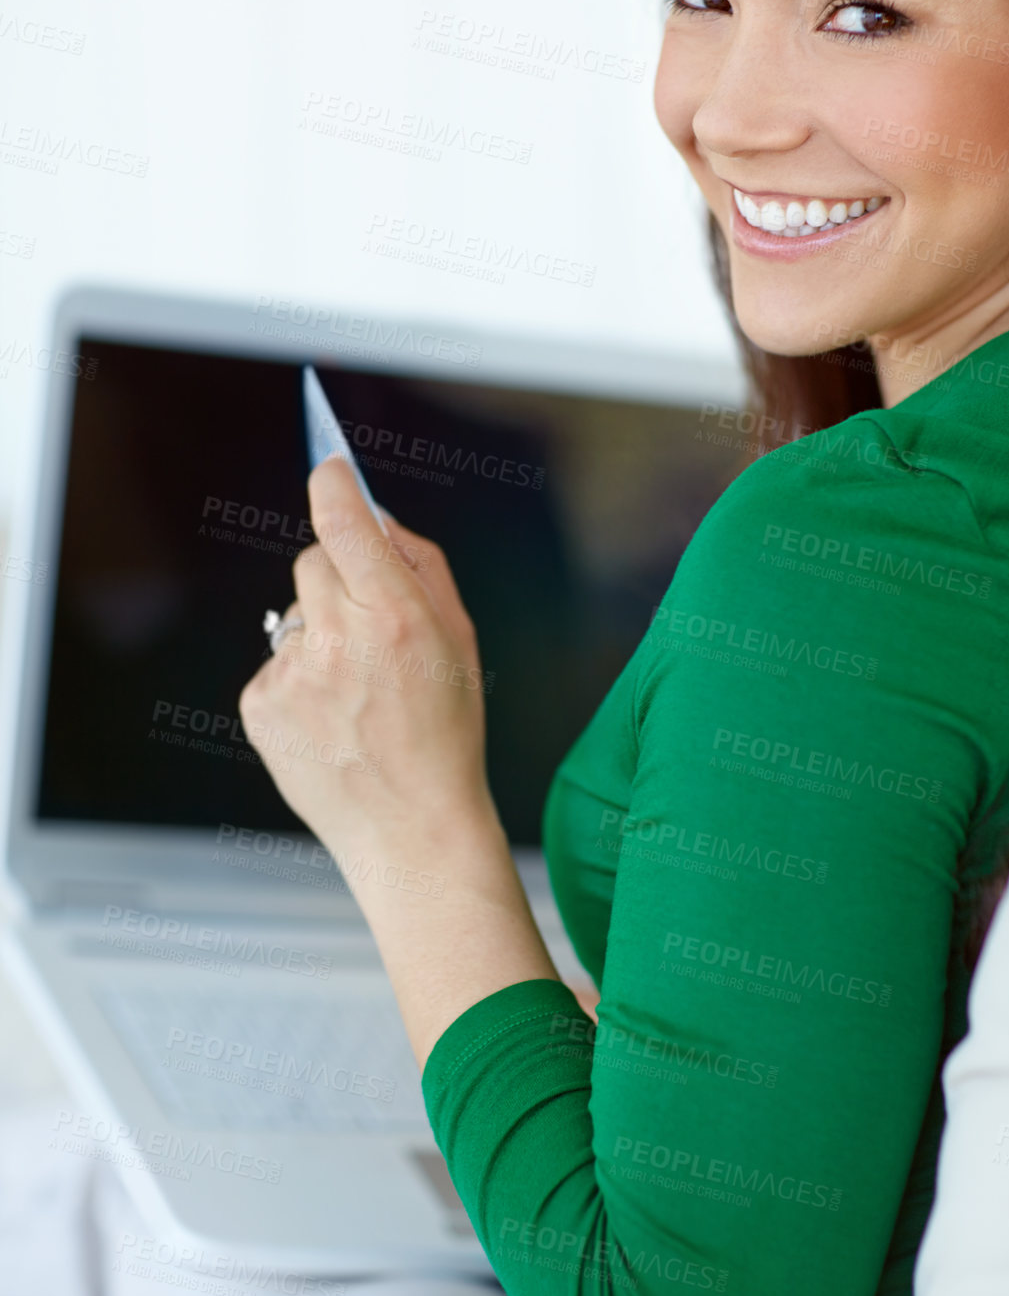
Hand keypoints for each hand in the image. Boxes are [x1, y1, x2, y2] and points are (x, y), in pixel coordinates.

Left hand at [238, 456, 496, 884]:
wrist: (411, 828)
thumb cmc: (445, 733)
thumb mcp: (461, 638)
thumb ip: (420, 564)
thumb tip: (376, 514)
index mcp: (396, 616)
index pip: (343, 521)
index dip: (332, 483)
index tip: (329, 467)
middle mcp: (339, 640)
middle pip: (311, 560)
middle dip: (337, 576)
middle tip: (370, 625)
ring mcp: (293, 675)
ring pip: (293, 614)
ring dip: (320, 634)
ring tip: (355, 691)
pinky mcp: (261, 706)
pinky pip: (276, 661)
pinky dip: (299, 677)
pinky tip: (331, 717)